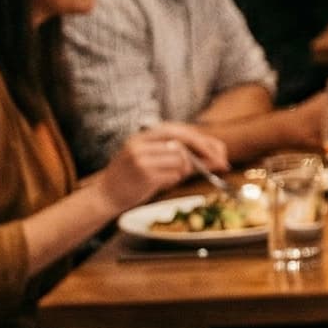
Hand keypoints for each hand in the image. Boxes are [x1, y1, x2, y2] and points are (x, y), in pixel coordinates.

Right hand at [99, 123, 228, 206]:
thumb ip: (183, 158)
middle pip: (181, 141)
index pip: (178, 130)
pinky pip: (173, 175)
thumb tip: (217, 158)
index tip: (218, 150)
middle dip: (204, 150)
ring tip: (171, 176)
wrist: (106, 196)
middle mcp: (140, 144)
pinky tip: (163, 182)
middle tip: (221, 162)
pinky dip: (175, 179)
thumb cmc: (134, 179)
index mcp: (143, 137)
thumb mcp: (154, 161)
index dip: (200, 139)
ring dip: (185, 170)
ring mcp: (141, 159)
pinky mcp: (143, 175)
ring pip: (180, 160)